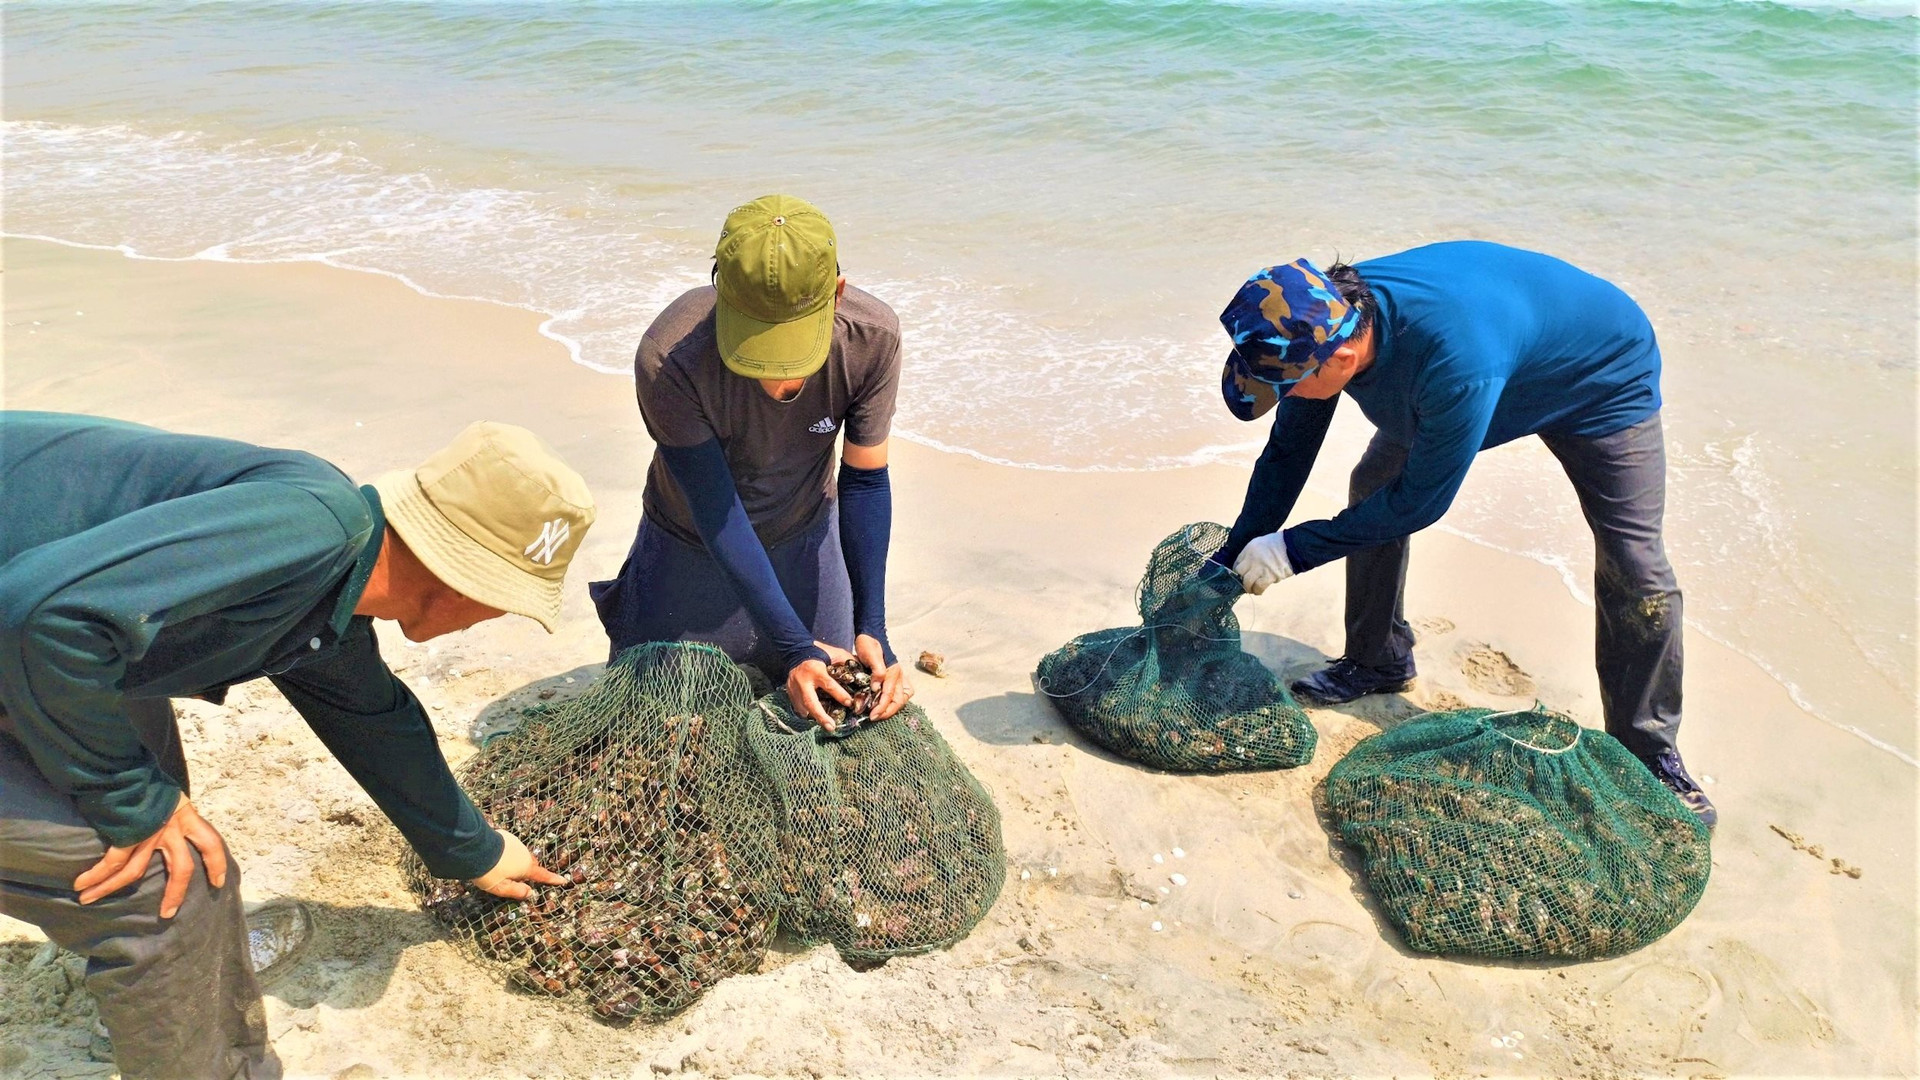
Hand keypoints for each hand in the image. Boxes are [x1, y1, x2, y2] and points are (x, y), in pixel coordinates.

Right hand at [74, 794, 228, 919]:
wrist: (129, 768)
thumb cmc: (149, 782)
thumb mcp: (173, 798)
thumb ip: (175, 815)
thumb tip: (174, 828)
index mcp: (188, 818)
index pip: (211, 843)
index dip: (216, 864)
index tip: (217, 883)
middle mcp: (171, 829)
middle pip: (180, 869)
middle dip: (175, 893)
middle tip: (168, 913)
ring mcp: (147, 833)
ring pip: (134, 870)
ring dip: (113, 888)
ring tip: (97, 901)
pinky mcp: (125, 833)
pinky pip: (112, 860)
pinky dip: (97, 875)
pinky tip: (83, 886)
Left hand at [469, 829, 567, 899]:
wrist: (474, 848)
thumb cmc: (489, 872)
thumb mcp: (501, 888)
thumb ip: (517, 891)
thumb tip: (530, 893)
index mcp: (525, 867)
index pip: (542, 875)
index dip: (552, 879)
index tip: (563, 880)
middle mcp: (524, 853)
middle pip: (531, 864)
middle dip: (529, 871)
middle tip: (520, 880)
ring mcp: (516, 843)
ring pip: (521, 855)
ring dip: (517, 863)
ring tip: (502, 870)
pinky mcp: (507, 837)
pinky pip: (512, 848)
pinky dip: (509, 855)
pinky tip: (497, 859)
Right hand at [787, 640, 854, 731]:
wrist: (796, 651)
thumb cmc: (819, 653)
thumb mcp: (834, 653)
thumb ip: (847, 662)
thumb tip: (862, 671)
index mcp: (816, 671)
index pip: (829, 685)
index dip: (840, 695)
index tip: (850, 703)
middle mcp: (804, 681)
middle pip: (811, 702)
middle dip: (821, 716)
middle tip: (832, 727)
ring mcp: (794, 688)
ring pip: (803, 707)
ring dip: (814, 717)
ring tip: (826, 725)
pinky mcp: (790, 692)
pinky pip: (798, 707)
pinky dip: (807, 713)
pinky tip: (814, 718)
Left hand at [855, 634, 912, 720]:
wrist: (869, 636)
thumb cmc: (869, 645)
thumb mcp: (871, 656)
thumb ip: (876, 672)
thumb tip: (876, 688)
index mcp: (894, 671)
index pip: (889, 694)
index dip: (881, 706)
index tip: (872, 715)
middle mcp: (899, 676)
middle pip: (899, 700)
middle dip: (888, 711)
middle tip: (875, 717)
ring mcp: (899, 677)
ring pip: (902, 698)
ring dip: (891, 709)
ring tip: (880, 714)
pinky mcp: (895, 679)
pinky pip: (899, 694)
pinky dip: (893, 703)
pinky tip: (885, 706)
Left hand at [1232, 532, 1295, 594]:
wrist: (1292, 546)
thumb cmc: (1278, 544)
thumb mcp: (1260, 543)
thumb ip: (1251, 554)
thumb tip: (1248, 566)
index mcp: (1249, 549)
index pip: (1237, 563)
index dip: (1237, 571)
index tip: (1240, 575)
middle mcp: (1252, 559)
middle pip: (1240, 574)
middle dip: (1241, 580)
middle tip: (1245, 583)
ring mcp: (1260, 568)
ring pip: (1247, 583)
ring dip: (1249, 588)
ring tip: (1251, 589)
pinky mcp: (1269, 576)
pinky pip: (1259, 587)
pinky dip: (1258, 591)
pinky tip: (1258, 591)